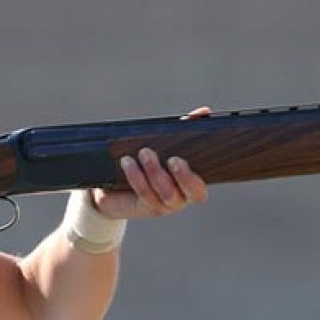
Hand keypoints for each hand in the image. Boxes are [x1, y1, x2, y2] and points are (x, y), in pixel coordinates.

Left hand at [91, 107, 211, 219]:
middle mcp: (180, 198)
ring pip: (166, 194)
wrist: (115, 184)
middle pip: (191, 195)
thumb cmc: (146, 161)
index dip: (193, 178)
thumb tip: (204, 112)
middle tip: (171, 159)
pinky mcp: (144, 207)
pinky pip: (145, 194)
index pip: (200, 189)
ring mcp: (163, 205)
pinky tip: (127, 162)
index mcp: (189, 184)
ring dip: (154, 172)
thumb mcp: (165, 143)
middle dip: (182, 176)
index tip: (177, 159)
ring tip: (143, 152)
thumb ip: (185, 129)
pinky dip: (136, 177)